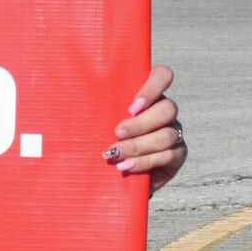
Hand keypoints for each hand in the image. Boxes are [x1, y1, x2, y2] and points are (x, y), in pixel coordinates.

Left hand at [106, 65, 185, 193]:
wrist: (110, 174)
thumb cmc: (99, 139)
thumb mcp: (98, 120)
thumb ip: (98, 105)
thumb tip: (74, 92)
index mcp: (148, 95)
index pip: (162, 76)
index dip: (153, 87)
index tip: (131, 107)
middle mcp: (164, 111)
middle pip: (168, 108)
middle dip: (140, 124)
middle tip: (117, 133)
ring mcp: (174, 132)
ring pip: (167, 134)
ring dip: (139, 145)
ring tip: (116, 154)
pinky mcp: (177, 155)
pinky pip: (169, 156)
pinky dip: (145, 161)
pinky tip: (127, 166)